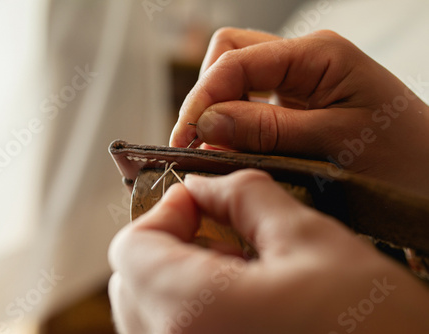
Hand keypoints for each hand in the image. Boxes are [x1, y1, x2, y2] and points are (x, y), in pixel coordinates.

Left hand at [108, 170, 428, 333]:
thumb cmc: (376, 327)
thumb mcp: (310, 240)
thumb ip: (245, 197)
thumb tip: (207, 184)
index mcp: (191, 312)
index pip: (131, 247)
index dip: (162, 212)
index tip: (197, 199)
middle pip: (132, 281)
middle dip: (168, 242)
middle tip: (215, 227)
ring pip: (148, 312)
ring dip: (177, 275)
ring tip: (234, 263)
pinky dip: (189, 308)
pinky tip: (240, 299)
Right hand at [169, 28, 428, 196]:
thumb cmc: (403, 160)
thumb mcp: (332, 143)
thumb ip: (265, 130)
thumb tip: (205, 122)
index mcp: (317, 54)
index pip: (236, 59)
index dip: (202, 97)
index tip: (184, 138)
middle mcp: (305, 60)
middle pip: (230, 56)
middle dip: (205, 96)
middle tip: (194, 142)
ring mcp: (300, 81)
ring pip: (236, 77)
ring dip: (216, 110)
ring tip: (210, 150)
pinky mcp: (297, 104)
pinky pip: (252, 103)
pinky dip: (233, 124)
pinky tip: (230, 149)